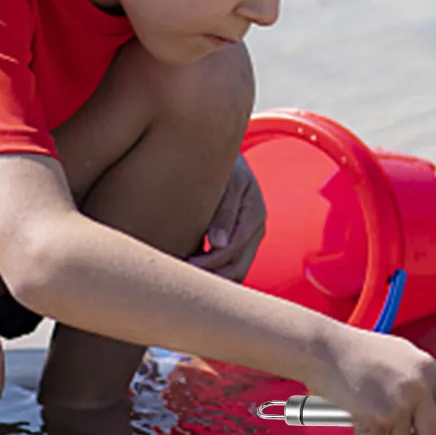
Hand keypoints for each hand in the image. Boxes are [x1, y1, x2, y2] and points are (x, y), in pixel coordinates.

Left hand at [188, 154, 265, 281]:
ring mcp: (247, 237)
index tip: (183, 266)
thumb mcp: (227, 180)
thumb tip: (218, 244)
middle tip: (180, 284)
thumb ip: (224, 211)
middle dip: (210, 279)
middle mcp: (254, 230)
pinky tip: (188, 276)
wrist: (219, 150)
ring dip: (211, 281)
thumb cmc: (222, 164)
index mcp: (254, 214)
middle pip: (237, 269)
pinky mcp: (236, 240)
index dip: (209, 263)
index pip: (233, 250)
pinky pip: (226, 266)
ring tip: (184, 284)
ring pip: (233, 272)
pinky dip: (211, 274)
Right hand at [311, 326, 435, 434]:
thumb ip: (421, 383)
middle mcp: (421, 386)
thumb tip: (432, 415)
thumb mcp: (401, 358)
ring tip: (367, 411)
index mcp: (429, 369)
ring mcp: (402, 402)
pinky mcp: (381, 417)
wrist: (326, 349)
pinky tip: (356, 415)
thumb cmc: (355, 352)